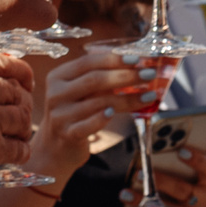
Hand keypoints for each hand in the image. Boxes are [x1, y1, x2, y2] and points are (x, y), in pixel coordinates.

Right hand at [0, 50, 34, 196]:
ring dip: (22, 128)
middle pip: (15, 92)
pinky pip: (20, 147)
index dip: (20, 72)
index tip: (26, 82)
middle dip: (21, 102)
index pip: (2, 64)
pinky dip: (21, 151)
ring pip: (22, 119)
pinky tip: (15, 154)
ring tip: (16, 136)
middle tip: (20, 114)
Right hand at [32, 47, 146, 182]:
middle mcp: (56, 93)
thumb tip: (136, 66)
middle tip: (149, 75)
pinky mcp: (67, 134)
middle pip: (94, 80)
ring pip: (98, 102)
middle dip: (126, 76)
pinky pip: (89, 125)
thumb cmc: (75, 113)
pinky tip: (115, 113)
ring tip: (149, 96)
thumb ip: (99, 78)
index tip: (138, 60)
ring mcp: (60, 115)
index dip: (114, 59)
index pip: (88, 62)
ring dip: (127, 98)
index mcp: (59, 76)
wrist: (56, 147)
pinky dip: (103, 118)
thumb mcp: (79, 92)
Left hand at [121, 148, 205, 206]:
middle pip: (184, 190)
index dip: (198, 159)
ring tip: (125, 193)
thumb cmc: (182, 197)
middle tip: (139, 174)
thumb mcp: (186, 183)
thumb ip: (174, 168)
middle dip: (160, 181)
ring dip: (143, 201)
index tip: (181, 150)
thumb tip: (148, 154)